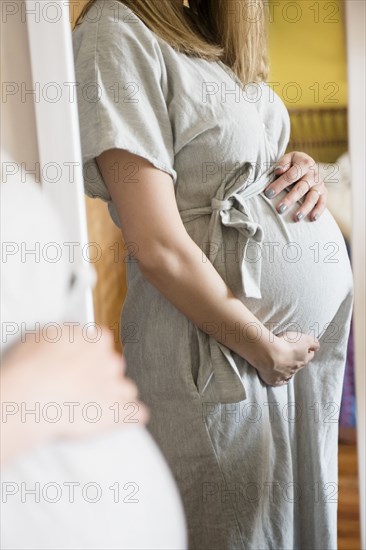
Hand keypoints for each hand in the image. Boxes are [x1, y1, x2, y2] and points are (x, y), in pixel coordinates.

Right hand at [1, 326, 148, 464]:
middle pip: (113, 366)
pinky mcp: (119, 412)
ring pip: (125, 389)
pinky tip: (123, 419)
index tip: (78, 363)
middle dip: (100, 376)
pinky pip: (136, 413)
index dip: (88, 355)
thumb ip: (65, 336)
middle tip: (78, 387)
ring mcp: (117, 386)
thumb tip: (69, 339)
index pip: (100, 342)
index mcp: (95, 339)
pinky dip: (130, 416)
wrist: (31, 399)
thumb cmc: (30, 369)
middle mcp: (110, 360)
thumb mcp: (43, 337)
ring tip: (92, 406)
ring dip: (114, 396)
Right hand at [254, 331, 319, 386]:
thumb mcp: (304, 338)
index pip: (309, 355)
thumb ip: (313, 343)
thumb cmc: (286, 344)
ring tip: (284, 364)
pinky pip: (279, 382)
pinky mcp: (274, 380)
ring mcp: (284, 375)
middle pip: (299, 365)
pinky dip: (280, 380)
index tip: (305, 348)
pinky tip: (279, 378)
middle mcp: (295, 369)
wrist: (268, 353)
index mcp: (303, 360)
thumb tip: (317, 347)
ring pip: (289, 373)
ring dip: (288, 369)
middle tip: (292, 354)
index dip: (308, 350)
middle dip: (297, 360)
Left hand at [264, 151, 327, 221]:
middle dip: (290, 199)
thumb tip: (278, 171)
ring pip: (312, 197)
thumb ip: (283, 163)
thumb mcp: (288, 159)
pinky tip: (312, 218)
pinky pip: (323, 202)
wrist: (307, 165)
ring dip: (304, 208)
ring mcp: (319, 184)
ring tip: (296, 218)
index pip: (291, 175)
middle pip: (301, 188)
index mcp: (304, 163)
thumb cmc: (293, 164)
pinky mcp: (323, 192)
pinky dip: (318, 210)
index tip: (268, 194)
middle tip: (279, 209)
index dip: (279, 185)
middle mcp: (313, 174)